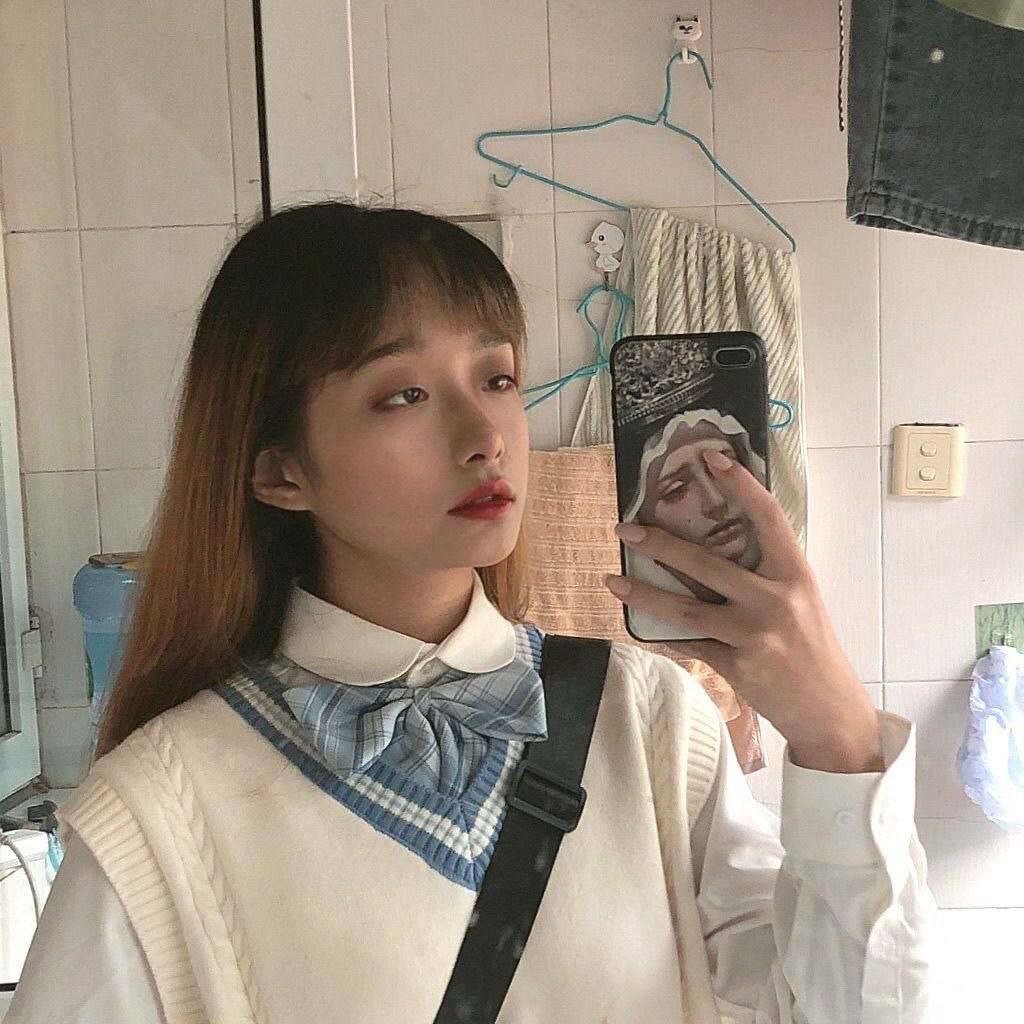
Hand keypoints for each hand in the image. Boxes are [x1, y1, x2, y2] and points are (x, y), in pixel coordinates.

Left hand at [604, 449, 883, 773]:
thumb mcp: (801, 599)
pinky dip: (660, 636)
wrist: (828, 708)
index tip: (712, 459)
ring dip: (644, 593)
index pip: (768, 518)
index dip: (741, 485)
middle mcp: (775, 600)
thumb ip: (766, 572)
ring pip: (687, 609)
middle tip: (624, 529)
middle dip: (660, 544)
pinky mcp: (737, 666)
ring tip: (611, 580)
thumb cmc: (811, 646)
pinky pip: (688, 645)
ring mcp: (754, 635)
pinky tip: (634, 627)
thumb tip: (718, 539)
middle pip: (707, 563)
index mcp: (795, 574)